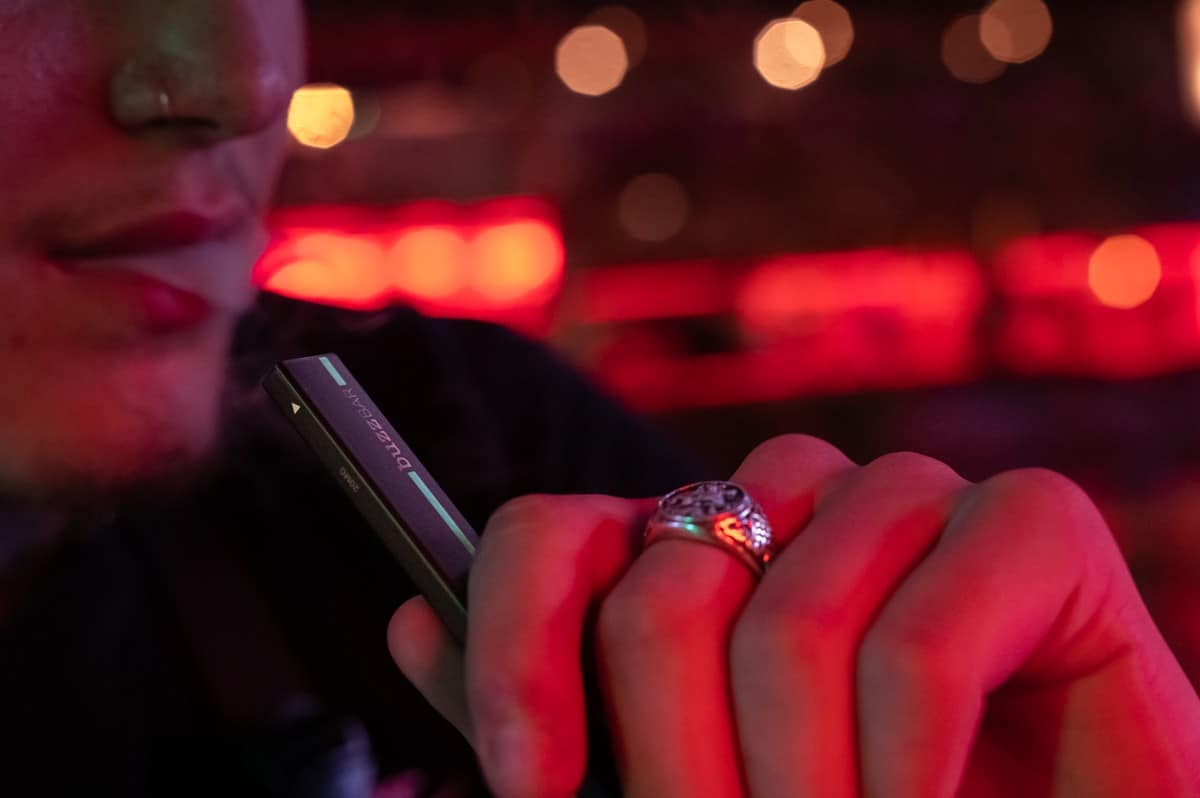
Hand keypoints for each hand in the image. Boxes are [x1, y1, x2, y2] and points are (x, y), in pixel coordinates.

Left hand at [388, 435, 1199, 796]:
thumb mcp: (683, 781)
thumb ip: (552, 721)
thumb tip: (414, 628)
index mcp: (694, 548)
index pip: (553, 538)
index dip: (516, 650)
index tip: (534, 789)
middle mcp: (787, 500)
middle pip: (667, 594)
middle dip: (679, 773)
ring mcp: (908, 499)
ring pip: (794, 623)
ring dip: (802, 787)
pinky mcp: (1033, 526)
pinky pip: (922, 636)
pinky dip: (907, 766)